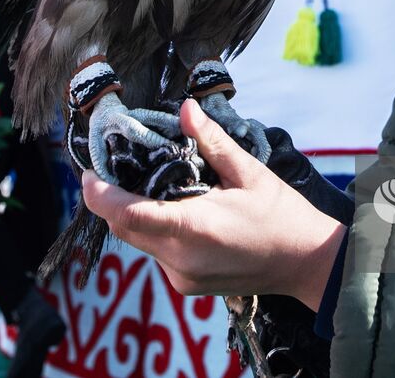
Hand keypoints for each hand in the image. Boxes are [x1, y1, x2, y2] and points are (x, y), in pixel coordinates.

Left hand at [82, 99, 344, 309]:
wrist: (306, 263)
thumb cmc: (282, 215)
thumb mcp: (249, 172)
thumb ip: (212, 142)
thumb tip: (186, 108)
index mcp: (192, 227)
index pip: (125, 213)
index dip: (97, 194)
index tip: (88, 174)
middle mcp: (179, 258)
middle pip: (124, 228)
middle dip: (113, 201)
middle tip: (119, 170)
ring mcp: (181, 277)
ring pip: (139, 242)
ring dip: (139, 215)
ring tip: (159, 187)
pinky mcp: (185, 286)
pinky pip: (157, 254)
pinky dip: (158, 231)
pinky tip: (183, 213)